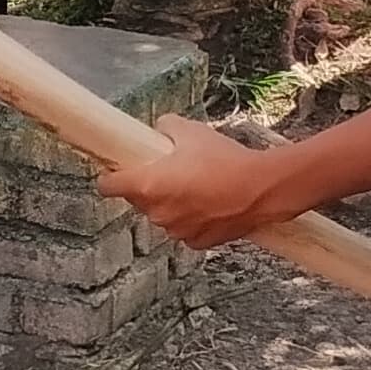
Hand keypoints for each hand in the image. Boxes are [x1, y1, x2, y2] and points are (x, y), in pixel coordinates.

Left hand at [98, 113, 290, 247]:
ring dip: (171, 204)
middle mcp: (157, 212)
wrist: (262, 188)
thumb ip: (167, 127)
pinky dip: (191, 219)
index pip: (107, 187)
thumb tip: (160, 128)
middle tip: (170, 170)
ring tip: (196, 185)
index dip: (111, 177)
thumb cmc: (226, 160)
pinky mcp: (196, 242)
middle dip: (148, 187)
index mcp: (147, 185)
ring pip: (162, 215)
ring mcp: (176, 230)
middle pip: (137, 200)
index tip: (116, 171)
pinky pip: (184, 229)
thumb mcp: (192, 131)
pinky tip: (208, 203)